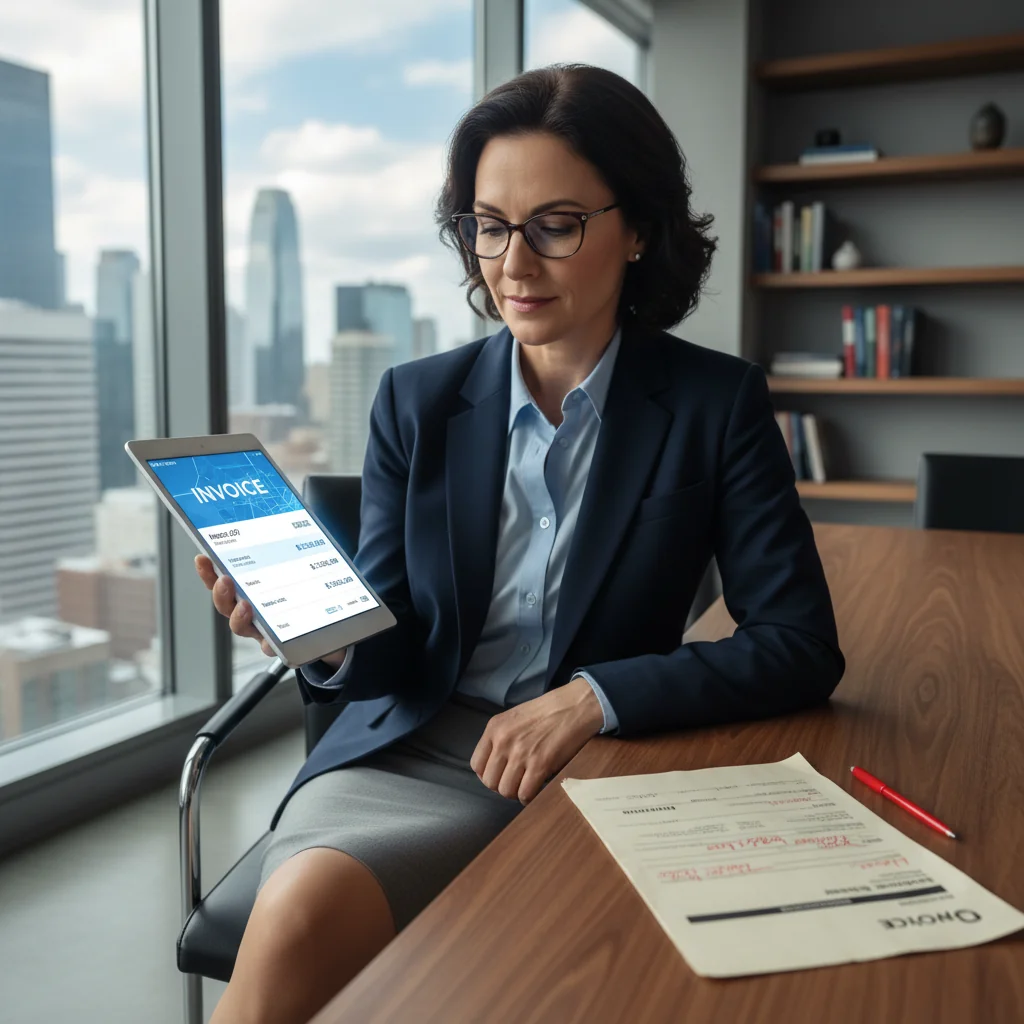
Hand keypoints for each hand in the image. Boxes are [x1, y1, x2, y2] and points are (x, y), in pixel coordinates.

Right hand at [194, 554, 346, 665]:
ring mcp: (264, 629)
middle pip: (226, 604)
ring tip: (245, 606)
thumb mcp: (299, 566)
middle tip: (225, 580)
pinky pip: (272, 646)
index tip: (202, 557)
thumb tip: (290, 516)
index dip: (209, 571)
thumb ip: (290, 547)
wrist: (329, 627)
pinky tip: (271, 638)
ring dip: (238, 617)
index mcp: (250, 590)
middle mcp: (251, 610)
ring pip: (241, 627)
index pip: (222, 580)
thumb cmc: (307, 592)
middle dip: (220, 592)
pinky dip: (269, 643)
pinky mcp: (282, 644)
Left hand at [470, 677, 604, 805]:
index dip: (487, 775)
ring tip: (525, 786)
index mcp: (494, 728)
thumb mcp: (513, 718)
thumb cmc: (546, 712)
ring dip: (515, 793)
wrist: (573, 706)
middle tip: (515, 782)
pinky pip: (525, 793)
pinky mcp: (540, 764)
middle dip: (502, 786)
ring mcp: (521, 753)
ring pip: (506, 790)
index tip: (499, 776)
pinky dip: (528, 797)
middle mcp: (503, 741)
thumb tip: (496, 766)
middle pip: (490, 781)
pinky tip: (535, 790)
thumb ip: (500, 739)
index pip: (476, 764)